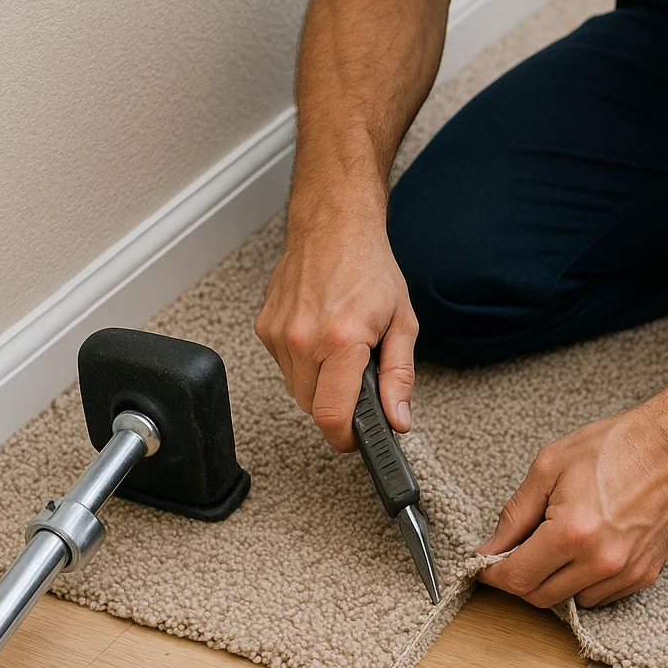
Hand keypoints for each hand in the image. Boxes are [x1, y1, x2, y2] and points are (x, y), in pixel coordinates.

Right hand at [254, 212, 417, 450]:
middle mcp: (304, 339)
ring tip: (340, 350)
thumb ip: (399, 376)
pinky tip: (320, 336)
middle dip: (336, 405)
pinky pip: (284, 366)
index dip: (343, 438)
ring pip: (296, 388)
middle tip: (357, 380)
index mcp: (342, 341)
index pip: (331, 414)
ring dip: (318, 383)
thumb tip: (398, 418)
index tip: (353, 440)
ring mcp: (280, 333)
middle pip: (312, 406)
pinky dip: (303, 362)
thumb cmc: (369, 269)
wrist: (334, 226)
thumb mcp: (402, 323)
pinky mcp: (265, 327)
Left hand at [476, 399, 667, 608]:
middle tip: (519, 550)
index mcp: (572, 532)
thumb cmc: (613, 448)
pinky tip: (587, 548)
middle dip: (521, 578)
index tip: (485, 565)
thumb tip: (489, 549)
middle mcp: (600, 561)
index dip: (492, 574)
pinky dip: (583, 581)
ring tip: (560, 542)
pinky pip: (599, 597)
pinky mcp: (643, 576)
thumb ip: (514, 514)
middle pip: (539, 597)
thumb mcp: (548, 467)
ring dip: (554, 580)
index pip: (517, 577)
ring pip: (569, 601)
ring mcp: (625, 573)